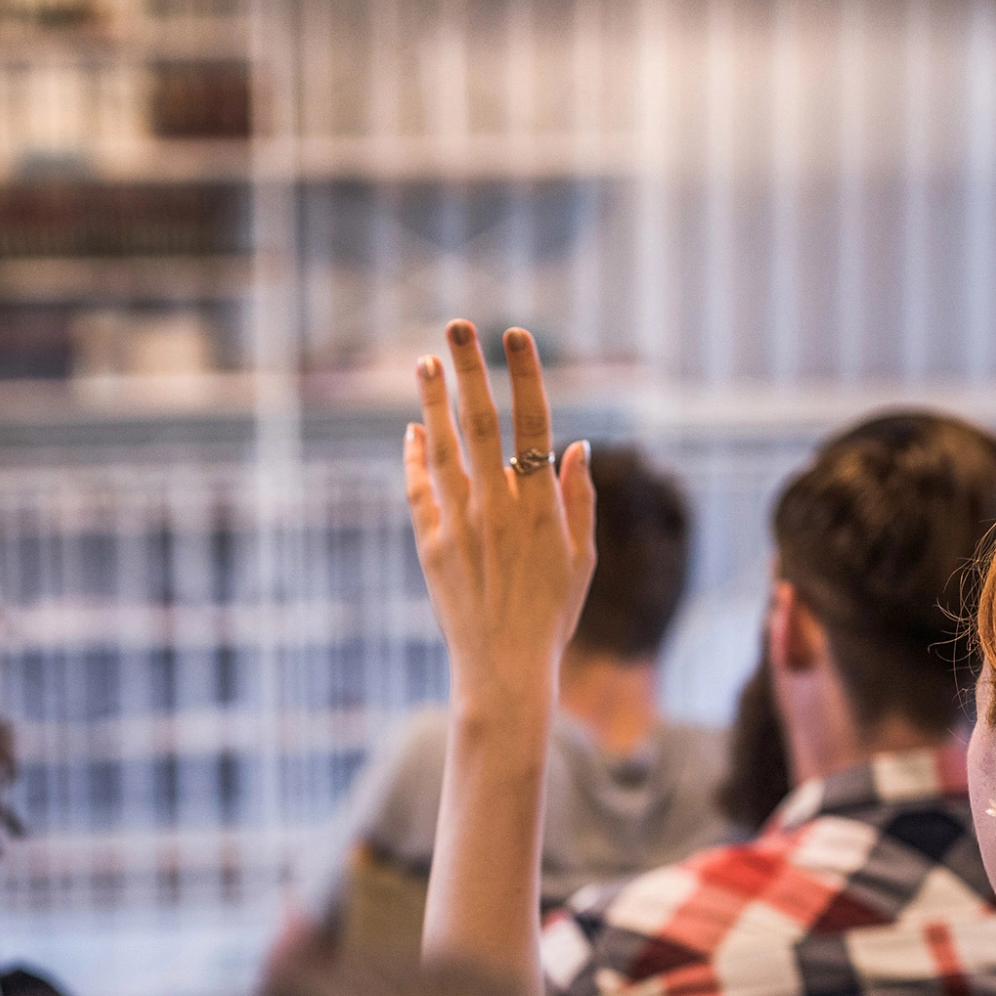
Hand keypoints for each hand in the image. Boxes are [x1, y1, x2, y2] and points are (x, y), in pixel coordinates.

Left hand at [404, 321, 594, 717]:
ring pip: (443, 448)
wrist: (503, 669)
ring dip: (433, 401)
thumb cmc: (552, 617)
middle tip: (457, 326)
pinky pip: (419, 489)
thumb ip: (579, 500)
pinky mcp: (431, 545)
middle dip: (469, 369)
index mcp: (543, 506)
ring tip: (424, 362)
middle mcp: (500, 507)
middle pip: (482, 422)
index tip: (515, 335)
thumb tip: (578, 446)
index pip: (535, 423)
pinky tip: (413, 429)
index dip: (525, 374)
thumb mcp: (582, 559)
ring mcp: (461, 524)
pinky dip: (414, 456)